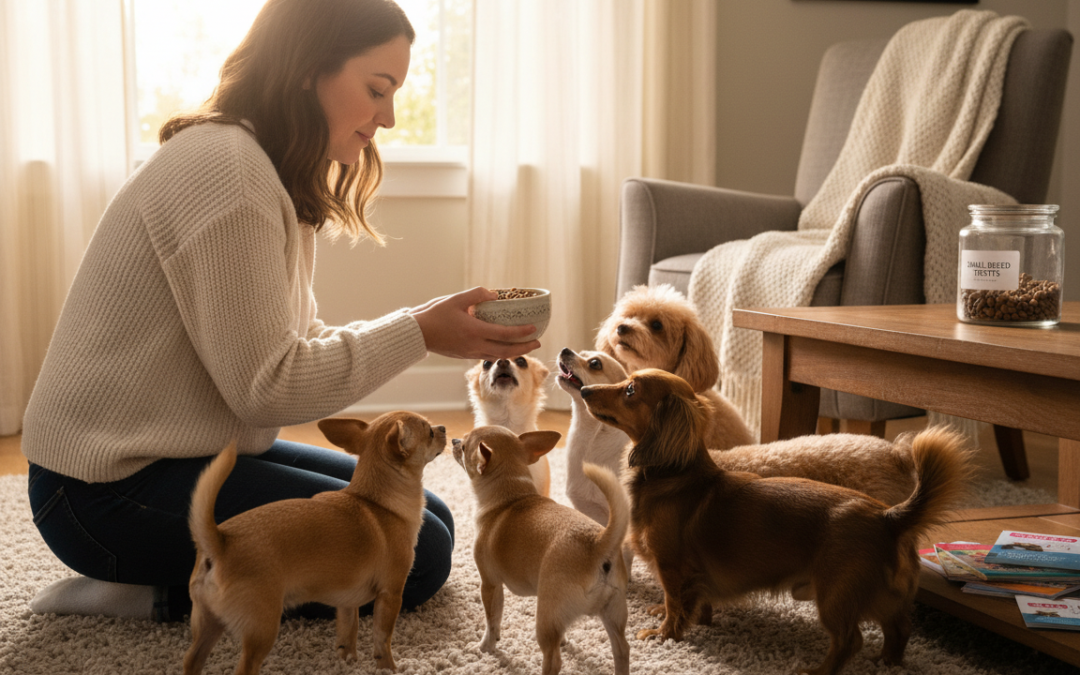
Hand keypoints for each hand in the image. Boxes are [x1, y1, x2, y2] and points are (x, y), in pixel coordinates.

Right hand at [409, 287, 540, 359]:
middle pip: (506, 351)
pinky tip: (504, 347)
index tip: (534, 328)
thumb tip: (494, 294)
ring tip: (525, 346)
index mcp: (474, 331)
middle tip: (537, 342)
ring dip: (514, 352)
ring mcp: (470, 352)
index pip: (504, 334)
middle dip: (524, 348)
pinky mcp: (465, 355)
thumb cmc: (434, 314)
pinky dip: (500, 353)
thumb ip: (477, 295)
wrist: (417, 334)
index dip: (522, 332)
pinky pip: (487, 356)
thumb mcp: (456, 299)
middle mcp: (475, 345)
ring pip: (497, 356)